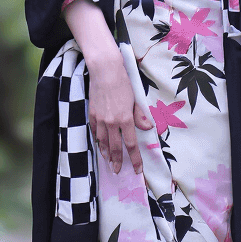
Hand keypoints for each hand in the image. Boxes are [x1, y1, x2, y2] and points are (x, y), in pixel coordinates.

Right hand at [88, 52, 152, 174]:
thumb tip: (148, 127)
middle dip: (117, 161)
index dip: (135, 159)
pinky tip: (100, 144)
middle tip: (117, 170)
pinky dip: (97, 140)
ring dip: (106, 153)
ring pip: (103, 142)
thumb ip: (140, 115)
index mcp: (125, 119)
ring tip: (108, 161)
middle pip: (115, 147)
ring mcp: (100, 119)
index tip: (137, 170)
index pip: (131, 144)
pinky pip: (95, 131)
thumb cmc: (122, 83)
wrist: (104, 71)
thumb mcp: (135, 99)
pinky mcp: (92, 114)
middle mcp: (112, 122)